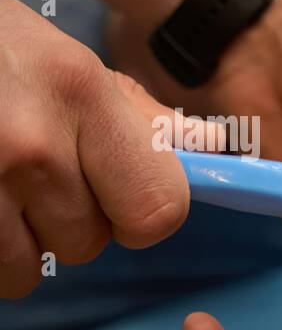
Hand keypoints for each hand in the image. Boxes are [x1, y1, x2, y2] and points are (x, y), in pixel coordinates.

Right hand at [0, 0, 228, 297]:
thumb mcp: (65, 60)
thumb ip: (139, 116)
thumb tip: (214, 150)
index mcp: (80, 94)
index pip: (158, 212)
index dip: (142, 216)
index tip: (118, 199)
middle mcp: (29, 142)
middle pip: (89, 244)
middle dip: (69, 224)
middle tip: (31, 176)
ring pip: (27, 269)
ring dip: (15, 243)